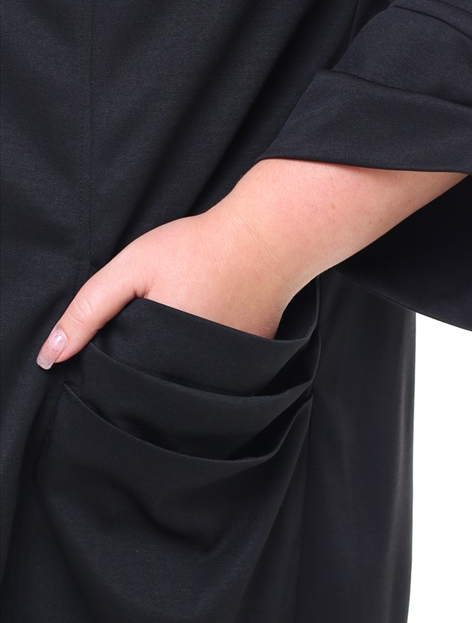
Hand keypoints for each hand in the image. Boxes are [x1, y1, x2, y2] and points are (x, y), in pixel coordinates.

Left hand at [35, 204, 295, 369]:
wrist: (268, 237)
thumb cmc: (198, 247)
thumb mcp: (131, 267)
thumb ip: (89, 310)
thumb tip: (51, 355)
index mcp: (160, 357)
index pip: (125, 381)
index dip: (117, 358)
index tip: (127, 328)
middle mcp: (196, 376)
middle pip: (157, 385)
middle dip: (148, 361)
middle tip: (162, 311)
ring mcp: (229, 373)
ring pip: (189, 381)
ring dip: (180, 361)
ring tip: (189, 315)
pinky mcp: (254, 362)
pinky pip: (220, 371)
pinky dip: (211, 355)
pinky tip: (215, 319)